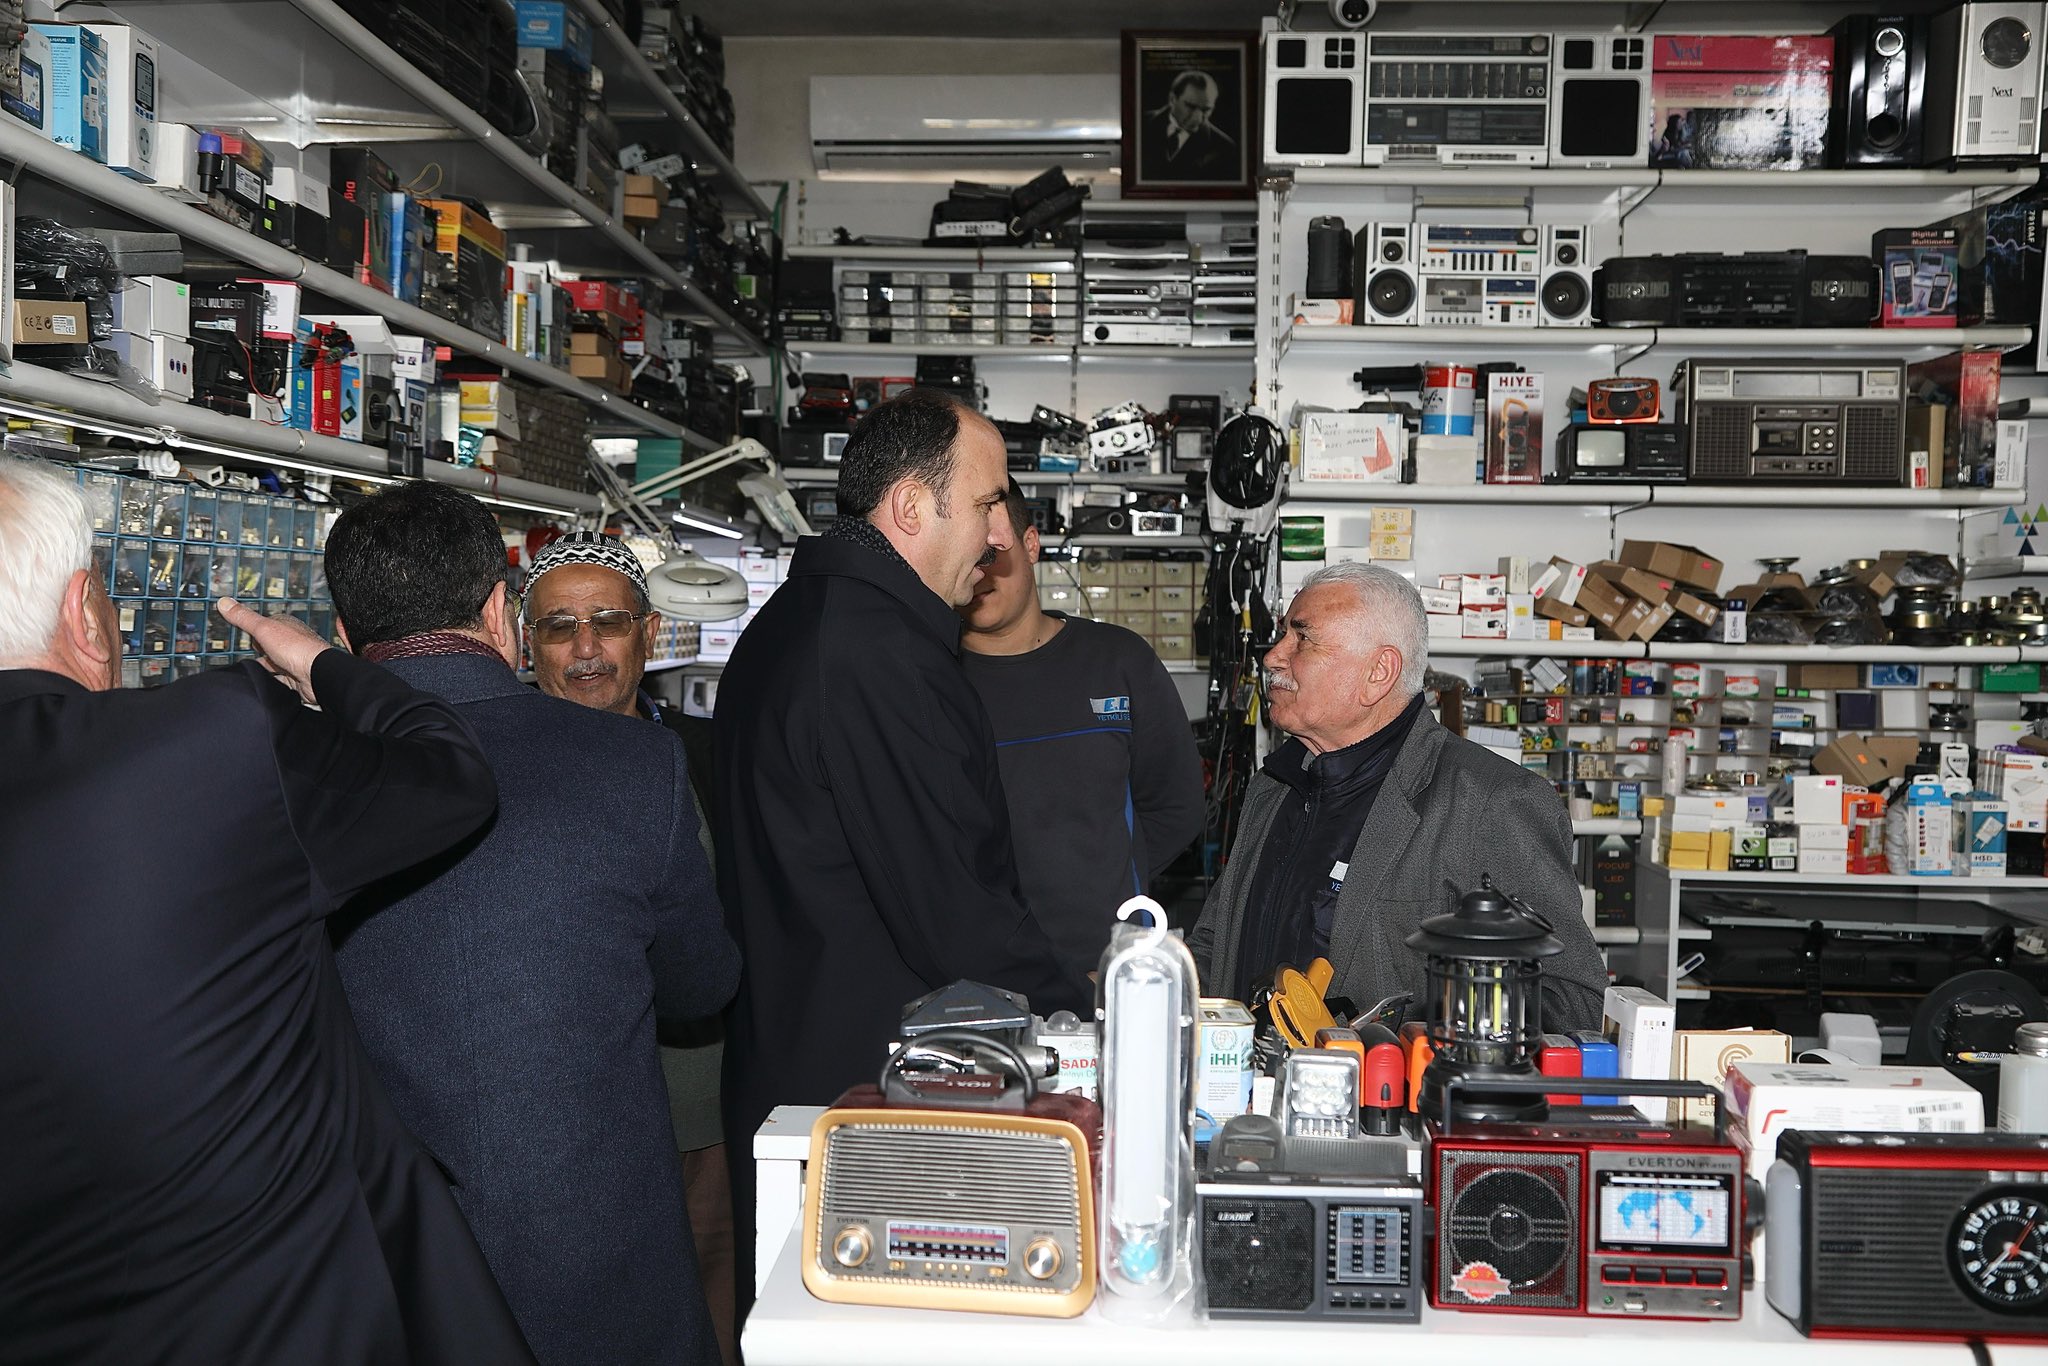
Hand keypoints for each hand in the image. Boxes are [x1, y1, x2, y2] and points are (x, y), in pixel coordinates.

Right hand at [218, 598, 333, 705]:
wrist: (317, 675)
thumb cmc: (297, 649)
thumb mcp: (263, 629)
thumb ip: (243, 618)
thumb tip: (224, 602)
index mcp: (287, 626)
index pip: (267, 624)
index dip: (256, 629)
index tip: (245, 631)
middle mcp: (293, 642)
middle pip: (271, 644)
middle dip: (260, 648)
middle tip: (248, 651)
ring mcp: (295, 661)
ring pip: (275, 663)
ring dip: (265, 665)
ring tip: (252, 668)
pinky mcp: (296, 679)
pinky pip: (280, 680)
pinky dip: (271, 680)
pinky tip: (264, 682)